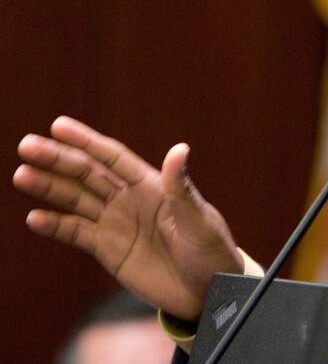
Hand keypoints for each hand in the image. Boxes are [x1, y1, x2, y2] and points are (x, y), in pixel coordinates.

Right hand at [13, 116, 243, 320]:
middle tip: (26, 146)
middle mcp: (131, 200)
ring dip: (50, 187)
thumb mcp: (199, 220)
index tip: (59, 126)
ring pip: (77, 199)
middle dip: (58, 160)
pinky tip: (34, 218)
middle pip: (88, 174)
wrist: (210, 292)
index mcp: (153, 187)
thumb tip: (179, 149)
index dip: (87, 141)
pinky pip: (77, 234)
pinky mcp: (110, 250)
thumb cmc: (212, 252)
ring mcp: (118, 223)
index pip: (114, 158)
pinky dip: (56, 226)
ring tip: (22, 174)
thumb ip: (181, 189)